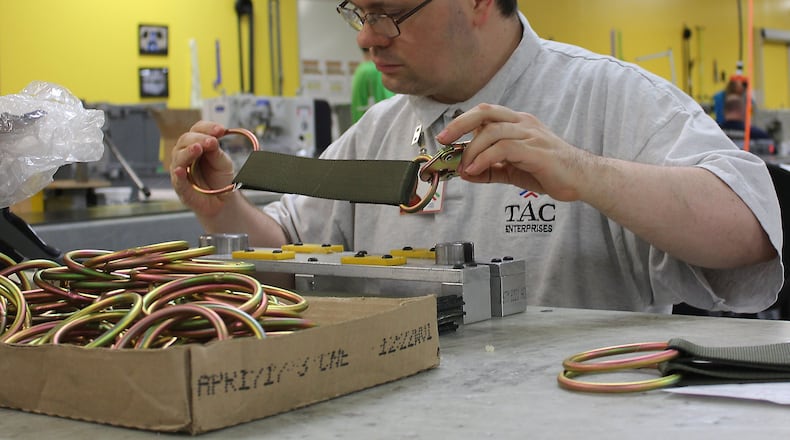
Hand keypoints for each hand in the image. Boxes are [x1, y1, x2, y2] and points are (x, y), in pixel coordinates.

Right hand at [169, 121, 237, 216]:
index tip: (220, 130)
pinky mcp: (181, 187)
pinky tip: (180, 170)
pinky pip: (177, 180)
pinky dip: (178, 174)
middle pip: (185, 140)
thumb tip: (212, 140)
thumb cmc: (219, 179)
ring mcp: (181, 170)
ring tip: (197, 149)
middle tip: (211, 141)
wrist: (222, 200)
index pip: (198, 130)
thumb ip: (217, 152)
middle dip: (198, 139)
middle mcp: (185, 154)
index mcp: (197, 144)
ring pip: (179, 157)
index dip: (208, 128)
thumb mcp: (224, 163)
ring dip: (188, 152)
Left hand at [437, 103, 592, 201]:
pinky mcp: (535, 150)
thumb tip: (464, 173)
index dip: (461, 123)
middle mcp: (522, 123)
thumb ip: (489, 170)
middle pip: (485, 113)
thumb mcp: (512, 170)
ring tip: (464, 168)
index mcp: (517, 123)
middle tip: (443, 140)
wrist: (581, 179)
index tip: (444, 138)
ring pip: (492, 132)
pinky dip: (484, 159)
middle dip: (459, 125)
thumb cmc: (548, 171)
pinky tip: (475, 171)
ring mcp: (530, 134)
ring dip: (471, 150)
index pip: (484, 114)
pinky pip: (503, 149)